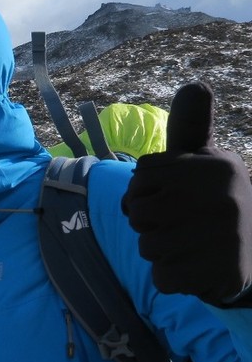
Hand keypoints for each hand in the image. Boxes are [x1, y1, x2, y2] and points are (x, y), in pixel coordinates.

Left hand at [121, 82, 251, 305]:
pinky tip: (195, 268)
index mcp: (217, 166)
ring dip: (159, 250)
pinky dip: (171, 276)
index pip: (142, 174)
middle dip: (149, 222)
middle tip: (180, 223)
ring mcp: (220, 236)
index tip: (172, 196)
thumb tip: (195, 84)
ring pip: (146, 245)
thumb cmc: (214, 204)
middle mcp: (223, 196)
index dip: (146, 190)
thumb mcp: (206, 163)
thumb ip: (191, 129)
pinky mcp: (215, 272)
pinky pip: (161, 277)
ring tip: (190, 245)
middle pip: (138, 211)